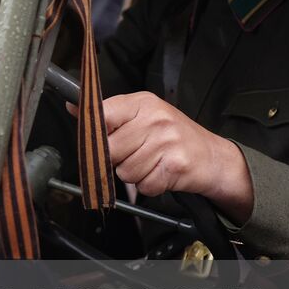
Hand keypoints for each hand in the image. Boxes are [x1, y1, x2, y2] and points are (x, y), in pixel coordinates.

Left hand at [103, 91, 253, 222]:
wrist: (214, 157)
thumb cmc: (174, 137)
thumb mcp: (144, 115)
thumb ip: (110, 114)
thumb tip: (74, 107)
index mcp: (144, 103)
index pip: (102, 114)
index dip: (93, 132)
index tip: (93, 139)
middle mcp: (156, 119)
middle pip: (110, 149)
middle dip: (117, 159)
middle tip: (134, 154)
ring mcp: (167, 142)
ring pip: (125, 171)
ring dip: (135, 174)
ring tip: (152, 163)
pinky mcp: (175, 166)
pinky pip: (143, 185)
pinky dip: (149, 185)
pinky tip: (161, 173)